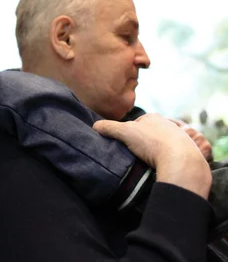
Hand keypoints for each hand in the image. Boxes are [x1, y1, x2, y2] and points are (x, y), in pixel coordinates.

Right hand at [93, 113, 211, 198]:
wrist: (181, 159)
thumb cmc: (152, 142)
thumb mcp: (124, 132)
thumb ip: (108, 127)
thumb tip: (95, 126)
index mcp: (153, 117)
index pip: (136, 123)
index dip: (128, 133)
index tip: (125, 144)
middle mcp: (168, 124)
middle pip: (149, 133)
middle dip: (142, 142)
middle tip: (135, 153)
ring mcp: (179, 137)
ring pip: (161, 143)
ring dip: (154, 151)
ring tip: (147, 161)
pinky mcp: (187, 151)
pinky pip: (172, 154)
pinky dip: (165, 158)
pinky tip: (160, 165)